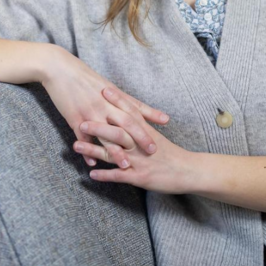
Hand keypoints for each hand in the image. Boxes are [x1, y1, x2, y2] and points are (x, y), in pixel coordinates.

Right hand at [40, 45, 169, 166]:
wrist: (58, 68)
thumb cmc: (82, 75)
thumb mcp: (103, 83)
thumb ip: (119, 97)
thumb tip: (135, 106)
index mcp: (112, 94)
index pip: (134, 106)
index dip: (150, 115)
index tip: (166, 124)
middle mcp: (103, 104)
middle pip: (126, 121)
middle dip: (140, 137)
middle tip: (152, 150)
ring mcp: (89, 112)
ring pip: (106, 134)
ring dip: (116, 151)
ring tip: (126, 165)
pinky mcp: (74, 118)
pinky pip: (83, 138)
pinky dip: (88, 151)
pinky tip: (93, 163)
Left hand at [72, 87, 194, 194]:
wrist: (189, 171)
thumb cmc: (172, 153)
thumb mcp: (156, 136)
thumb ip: (141, 125)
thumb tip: (128, 114)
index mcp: (145, 131)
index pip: (130, 112)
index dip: (116, 100)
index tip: (102, 88)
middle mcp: (140, 144)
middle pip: (117, 131)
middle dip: (98, 125)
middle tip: (81, 119)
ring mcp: (139, 160)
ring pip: (113, 153)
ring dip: (94, 149)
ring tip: (76, 146)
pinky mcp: (139, 177)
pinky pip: (119, 176)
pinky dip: (104, 175)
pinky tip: (91, 174)